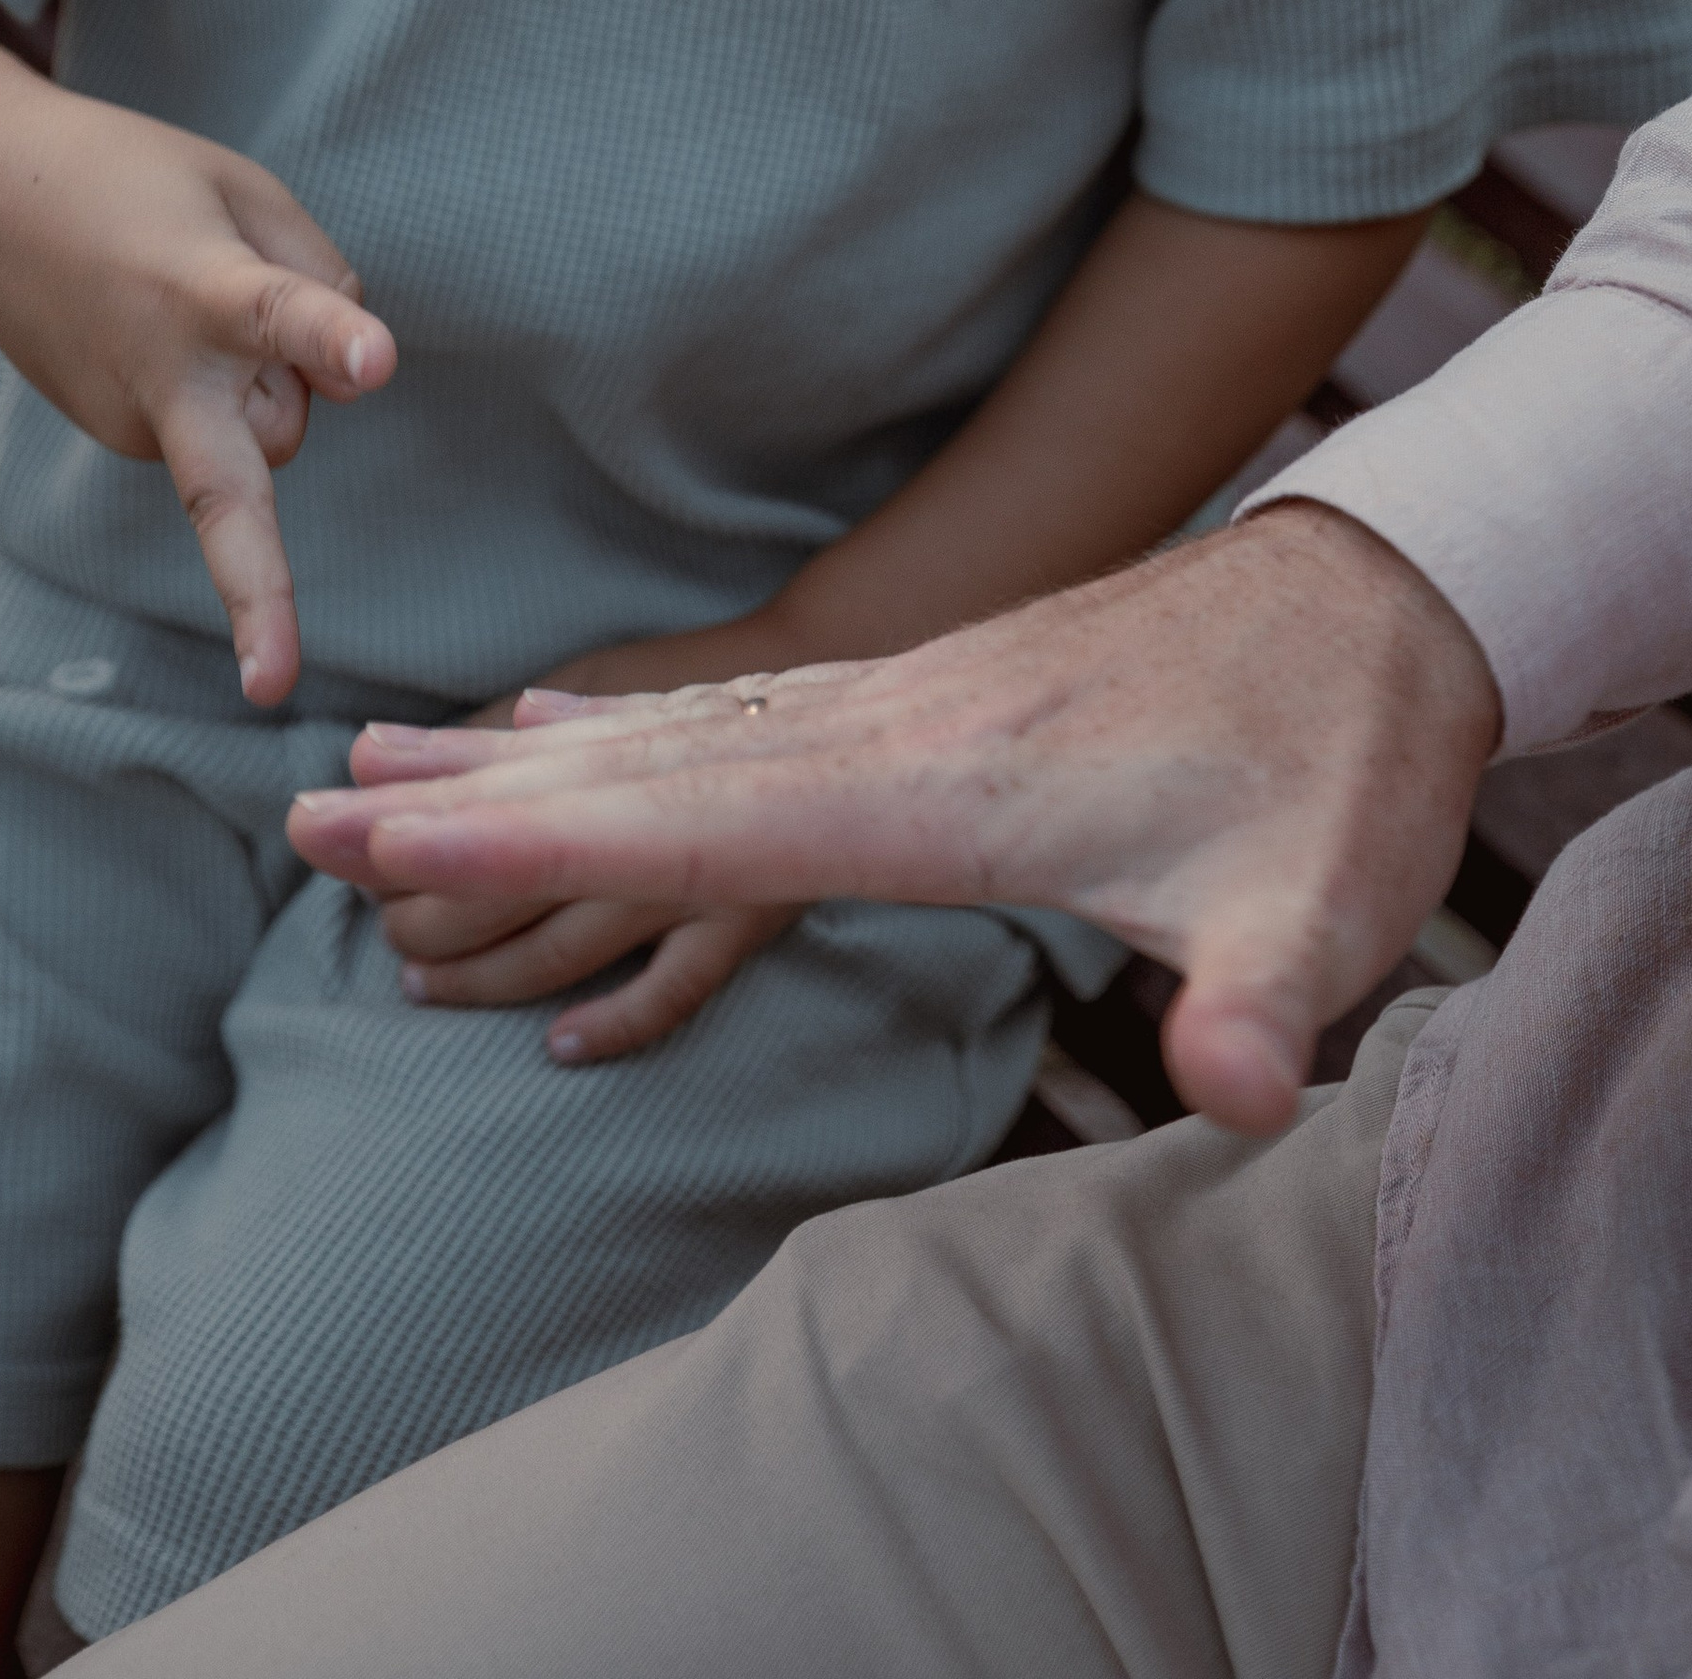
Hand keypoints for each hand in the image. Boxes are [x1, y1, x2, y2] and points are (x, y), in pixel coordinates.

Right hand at [0, 91, 394, 707]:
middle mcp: (160, 376)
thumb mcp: (243, 189)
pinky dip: (220, 385)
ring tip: (192, 289)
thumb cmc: (134, 182)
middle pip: (227, 494)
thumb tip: (352, 388)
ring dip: (263, 382)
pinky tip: (161, 323)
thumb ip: (318, 276)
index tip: (375, 365)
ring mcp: (130, 423)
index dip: (328, 338)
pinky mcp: (117, 440)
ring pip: (263, 431)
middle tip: (274, 688)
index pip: (277, 314)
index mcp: (201, 287)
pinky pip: (222, 428)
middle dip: (257, 594)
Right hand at [292, 506, 1499, 1130]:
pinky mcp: (920, 694)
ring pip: (666, 735)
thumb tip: (1242, 1100)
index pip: (702, 827)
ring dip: (518, 761)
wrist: (1381, 590)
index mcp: (946, 783)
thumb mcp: (1333, 894)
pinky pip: (722, 713)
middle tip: (309, 815)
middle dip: (472, 808)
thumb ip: (1270, 1001)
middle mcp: (890, 726)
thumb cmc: (1347, 752)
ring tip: (380, 766)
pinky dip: (613, 727)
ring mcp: (898, 699)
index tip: (392, 849)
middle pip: (641, 773)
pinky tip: (551, 724)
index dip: (537, 848)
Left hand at [330, 617, 810, 1063]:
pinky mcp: (747, 921)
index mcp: (600, 752)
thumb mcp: (615, 705)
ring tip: (416, 980)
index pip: (472, 784)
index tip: (310, 824)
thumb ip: (503, 735)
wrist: (864, 720)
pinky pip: (674, 987)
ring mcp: (691, 871)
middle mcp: (636, 810)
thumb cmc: (720, 717)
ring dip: (484, 966)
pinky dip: (612, 1020)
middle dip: (417, 892)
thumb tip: (380, 749)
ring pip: (564, 934)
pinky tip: (556, 1047)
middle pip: (501, 867)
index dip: (389, 810)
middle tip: (364, 915)